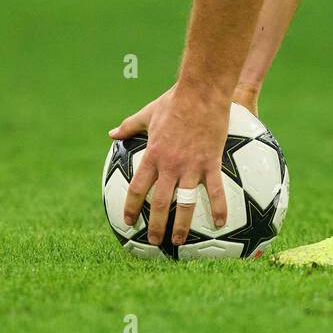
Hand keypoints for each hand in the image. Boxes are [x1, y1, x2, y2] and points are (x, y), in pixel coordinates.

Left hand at [109, 85, 229, 245]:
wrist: (201, 92)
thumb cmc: (174, 100)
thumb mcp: (147, 114)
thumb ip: (129, 126)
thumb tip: (112, 134)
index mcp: (153, 156)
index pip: (137, 188)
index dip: (131, 207)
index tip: (128, 221)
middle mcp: (169, 165)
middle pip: (159, 203)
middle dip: (155, 225)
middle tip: (154, 241)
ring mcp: (190, 166)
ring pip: (184, 203)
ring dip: (182, 225)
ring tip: (180, 241)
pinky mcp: (210, 162)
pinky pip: (215, 190)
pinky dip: (218, 208)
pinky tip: (221, 223)